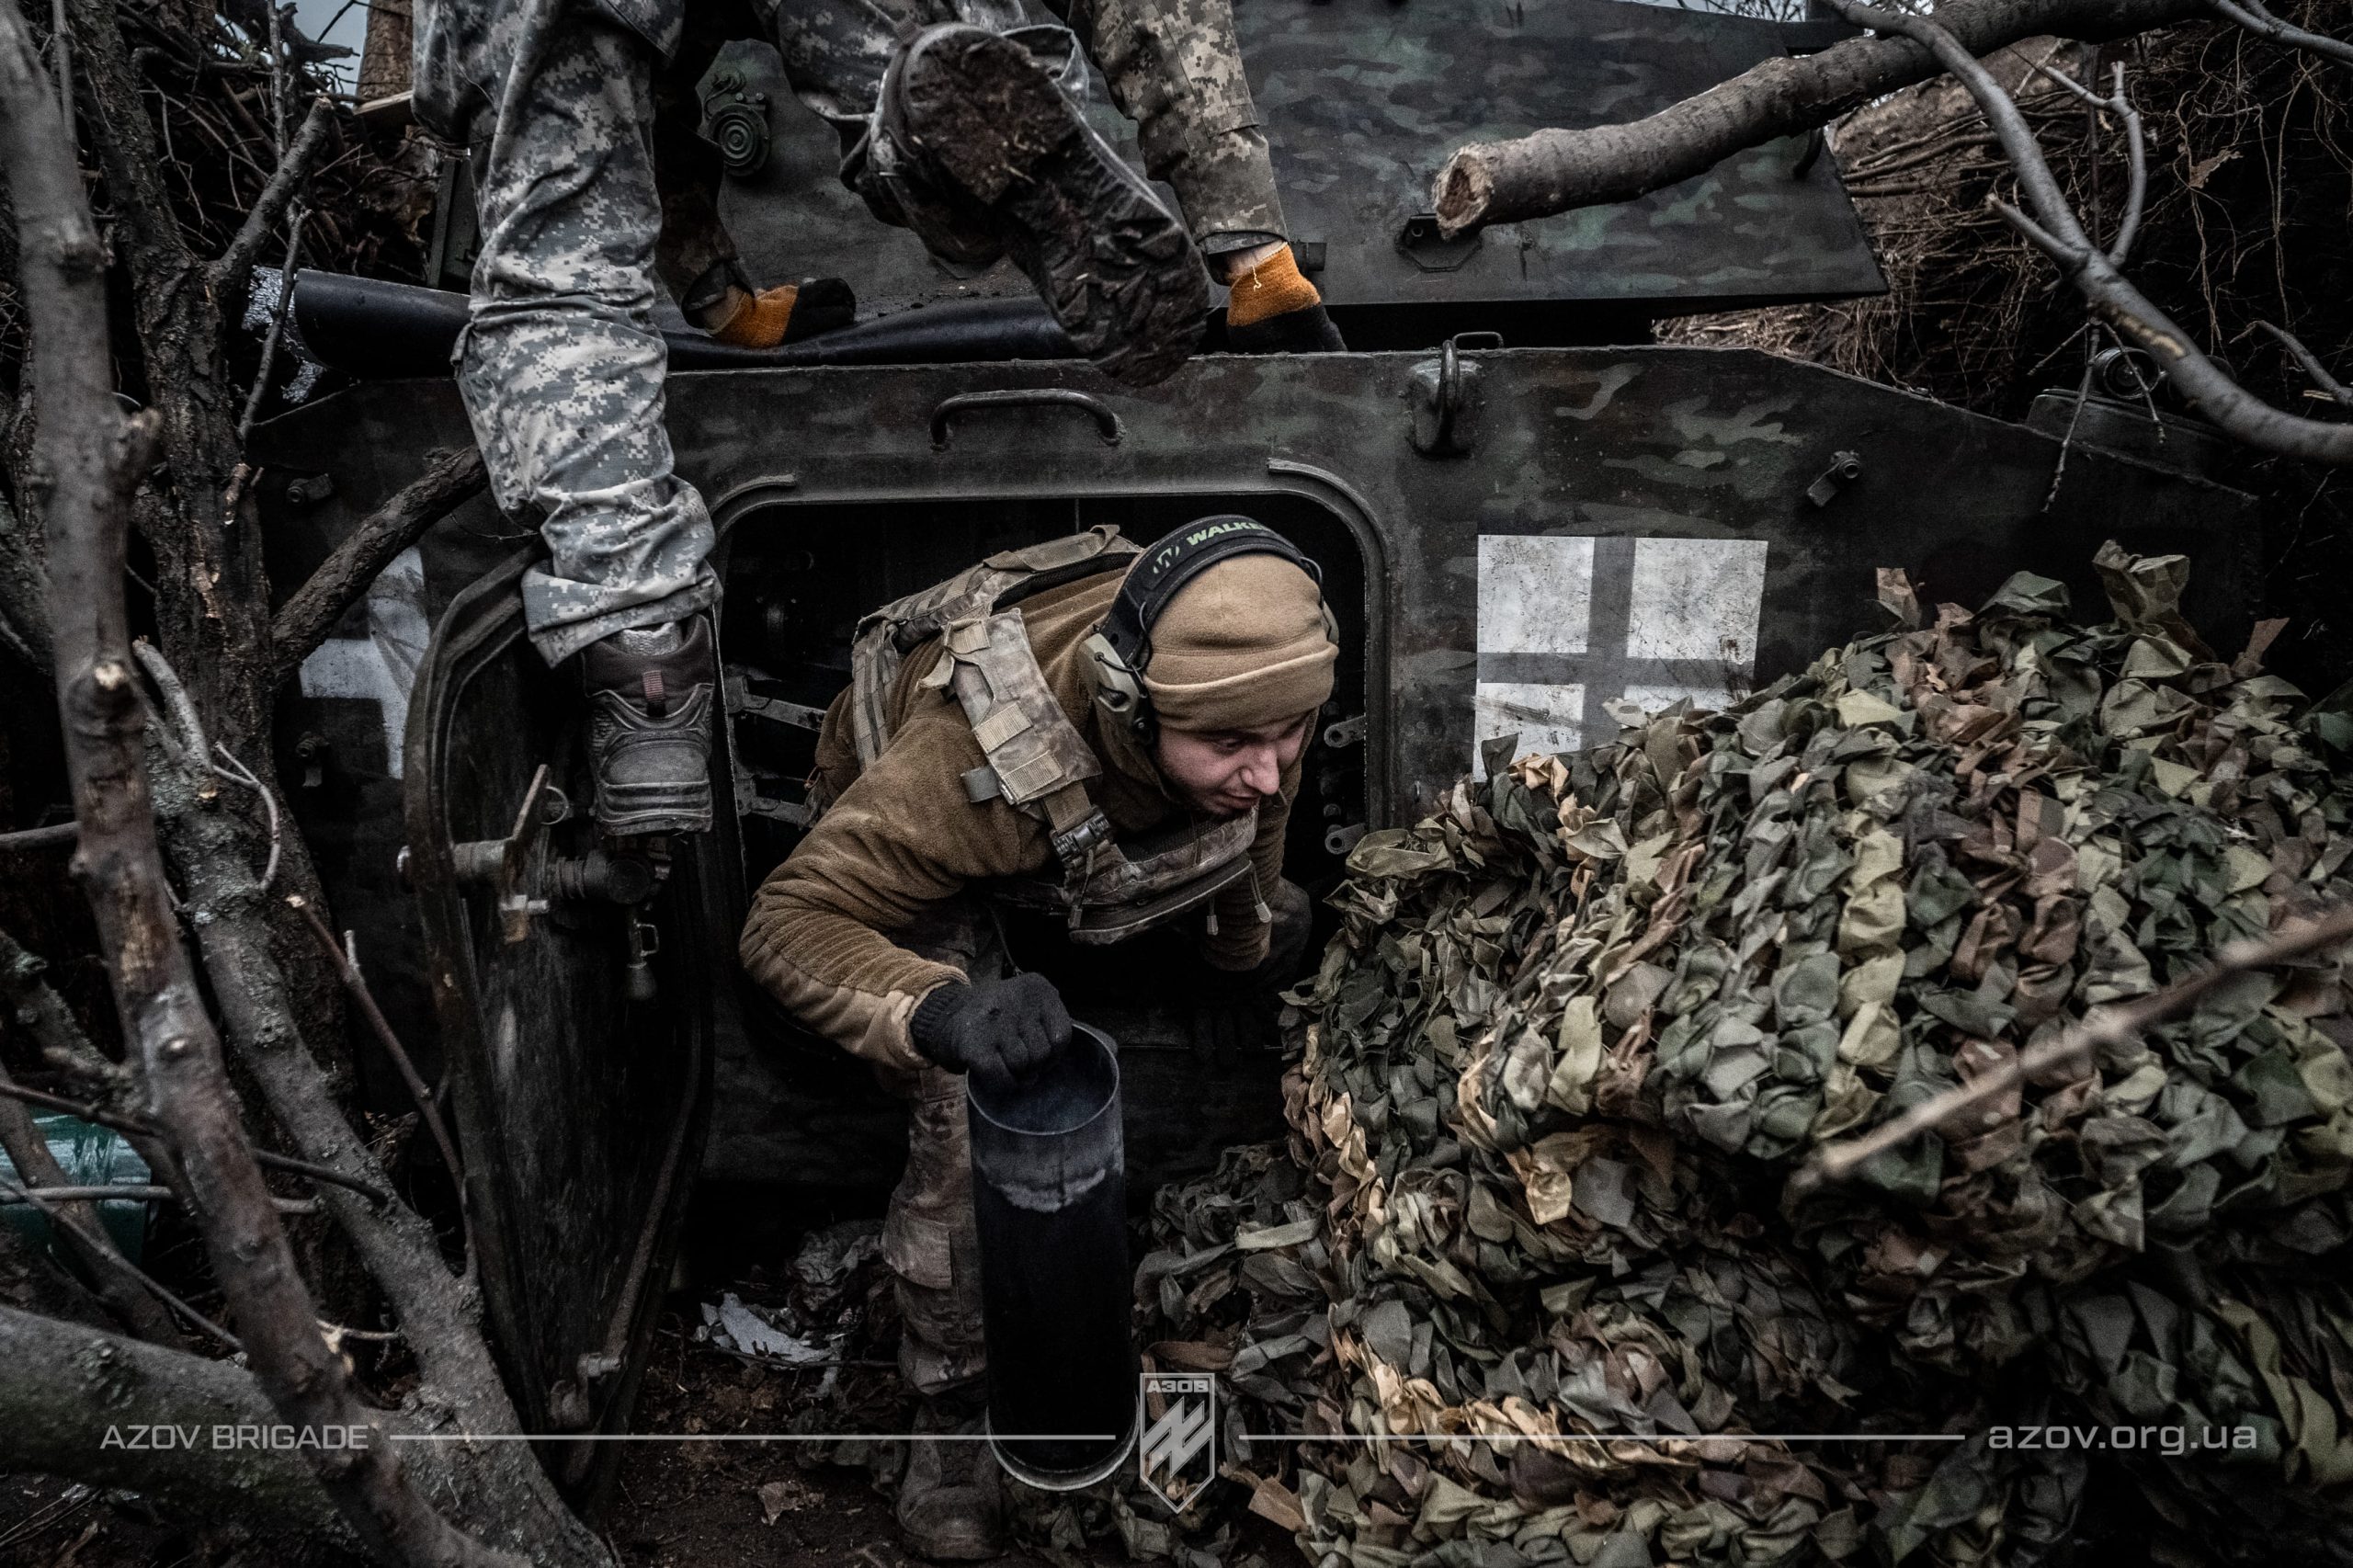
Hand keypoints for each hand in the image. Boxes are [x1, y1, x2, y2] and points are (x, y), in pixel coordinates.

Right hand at [909, 973, 1070, 1088]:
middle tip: (1015, 1058)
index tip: (1037, 1053)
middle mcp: (1015, 999)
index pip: (1062, 1036)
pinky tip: (992, 1074)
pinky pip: (1001, 1079)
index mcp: (1036, 987)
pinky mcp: (975, 1044)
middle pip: (1043, 1053)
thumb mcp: (1027, 1006)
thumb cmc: (996, 1019)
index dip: (1052, 1054)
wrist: (944, 1016)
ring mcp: (995, 1021)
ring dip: (1015, 1075)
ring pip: (1023, 1067)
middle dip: (1032, 1065)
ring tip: (1002, 1062)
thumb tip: (1054, 1060)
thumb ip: (1047, 1024)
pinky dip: (1001, 1085)